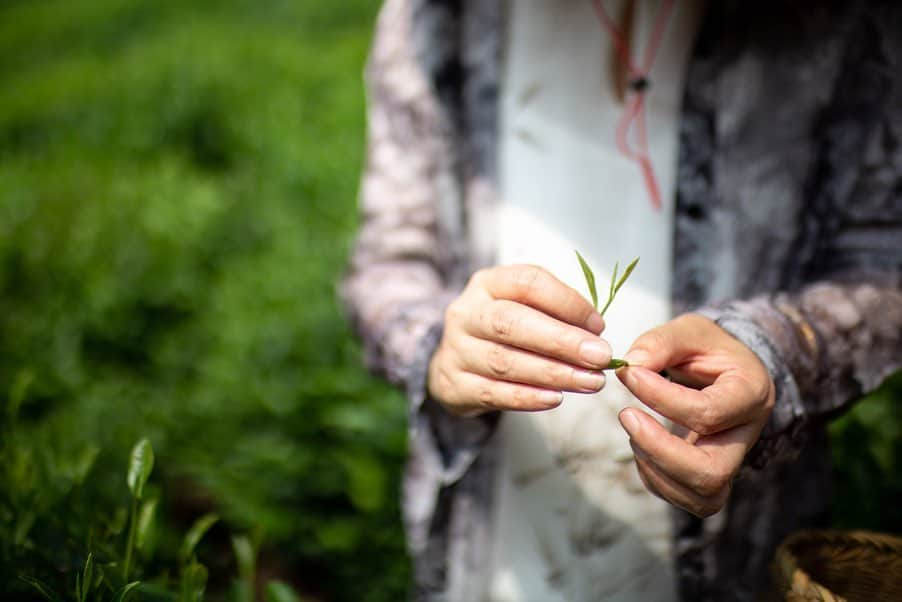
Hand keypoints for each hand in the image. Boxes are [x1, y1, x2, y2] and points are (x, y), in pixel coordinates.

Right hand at [427, 265, 612, 416]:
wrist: (456, 364)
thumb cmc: (503, 332)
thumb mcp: (524, 309)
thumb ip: (557, 314)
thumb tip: (594, 334)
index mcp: (488, 284)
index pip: (528, 283)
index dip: (567, 302)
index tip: (599, 326)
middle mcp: (467, 313)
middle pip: (511, 322)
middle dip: (561, 341)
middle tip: (600, 356)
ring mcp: (456, 349)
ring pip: (504, 361)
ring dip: (552, 373)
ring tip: (589, 381)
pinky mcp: (453, 385)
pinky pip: (492, 393)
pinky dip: (527, 398)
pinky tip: (555, 398)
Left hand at [616, 313, 774, 516]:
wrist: (723, 370)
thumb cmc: (706, 348)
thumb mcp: (689, 330)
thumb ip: (660, 342)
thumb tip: (630, 364)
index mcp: (751, 392)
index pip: (707, 413)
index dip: (661, 398)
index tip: (629, 374)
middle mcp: (748, 435)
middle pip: (710, 472)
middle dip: (659, 450)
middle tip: (627, 415)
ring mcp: (733, 461)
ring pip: (701, 496)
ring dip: (654, 466)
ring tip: (634, 426)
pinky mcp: (714, 479)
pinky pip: (686, 499)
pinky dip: (654, 477)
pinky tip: (641, 442)